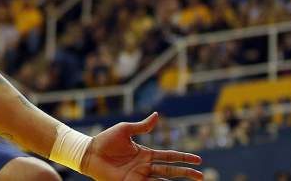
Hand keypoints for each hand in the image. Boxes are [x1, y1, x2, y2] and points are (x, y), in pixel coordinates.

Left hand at [81, 112, 202, 179]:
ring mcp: (138, 176)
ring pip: (162, 180)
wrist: (90, 152)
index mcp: (146, 154)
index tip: (198, 160)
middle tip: (201, 177)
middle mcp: (145, 167)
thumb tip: (157, 115)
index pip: (169, 156)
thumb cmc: (106, 140)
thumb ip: (143, 126)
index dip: (184, 158)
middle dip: (185, 174)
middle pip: (170, 170)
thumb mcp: (125, 130)